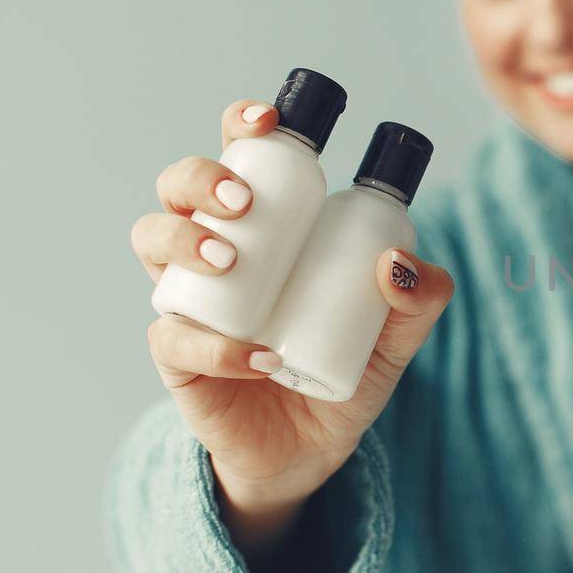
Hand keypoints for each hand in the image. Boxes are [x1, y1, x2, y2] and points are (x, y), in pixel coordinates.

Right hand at [130, 99, 452, 549]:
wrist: (313, 451)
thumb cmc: (345, 371)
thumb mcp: (396, 337)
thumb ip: (419, 300)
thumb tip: (399, 263)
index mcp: (268, 227)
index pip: (241, 156)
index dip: (242, 124)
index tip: (271, 122)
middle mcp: (216, 249)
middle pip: (178, 185)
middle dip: (203, 177)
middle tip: (246, 202)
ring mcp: (189, 299)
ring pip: (152, 239)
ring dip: (186, 240)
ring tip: (233, 261)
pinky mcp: (177, 356)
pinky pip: (174, 337)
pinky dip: (218, 345)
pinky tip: (261, 356)